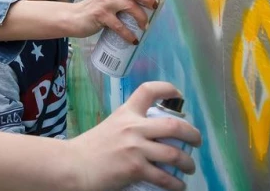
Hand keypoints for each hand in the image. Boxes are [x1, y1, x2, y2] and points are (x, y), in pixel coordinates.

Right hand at [69, 82, 201, 190]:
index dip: (168, 89)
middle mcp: (133, 127)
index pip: (148, 90)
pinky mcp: (135, 168)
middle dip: (193, 134)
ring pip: (175, 154)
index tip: (179, 96)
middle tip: (197, 141)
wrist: (73, 165)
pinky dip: (176, 184)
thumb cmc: (89, 149)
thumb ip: (129, 127)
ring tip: (189, 168)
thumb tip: (153, 135)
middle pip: (174, 125)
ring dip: (188, 163)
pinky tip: (178, 186)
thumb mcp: (110, 127)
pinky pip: (164, 177)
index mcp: (126, 113)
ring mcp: (135, 148)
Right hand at [71, 0, 159, 40]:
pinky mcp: (101, 16)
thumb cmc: (94, 8)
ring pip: (130, 6)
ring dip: (142, 17)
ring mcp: (105, 2)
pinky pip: (120, 26)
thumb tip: (145, 4)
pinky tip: (133, 40)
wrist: (73, 18)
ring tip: (145, 26)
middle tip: (155, 6)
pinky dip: (129, 35)